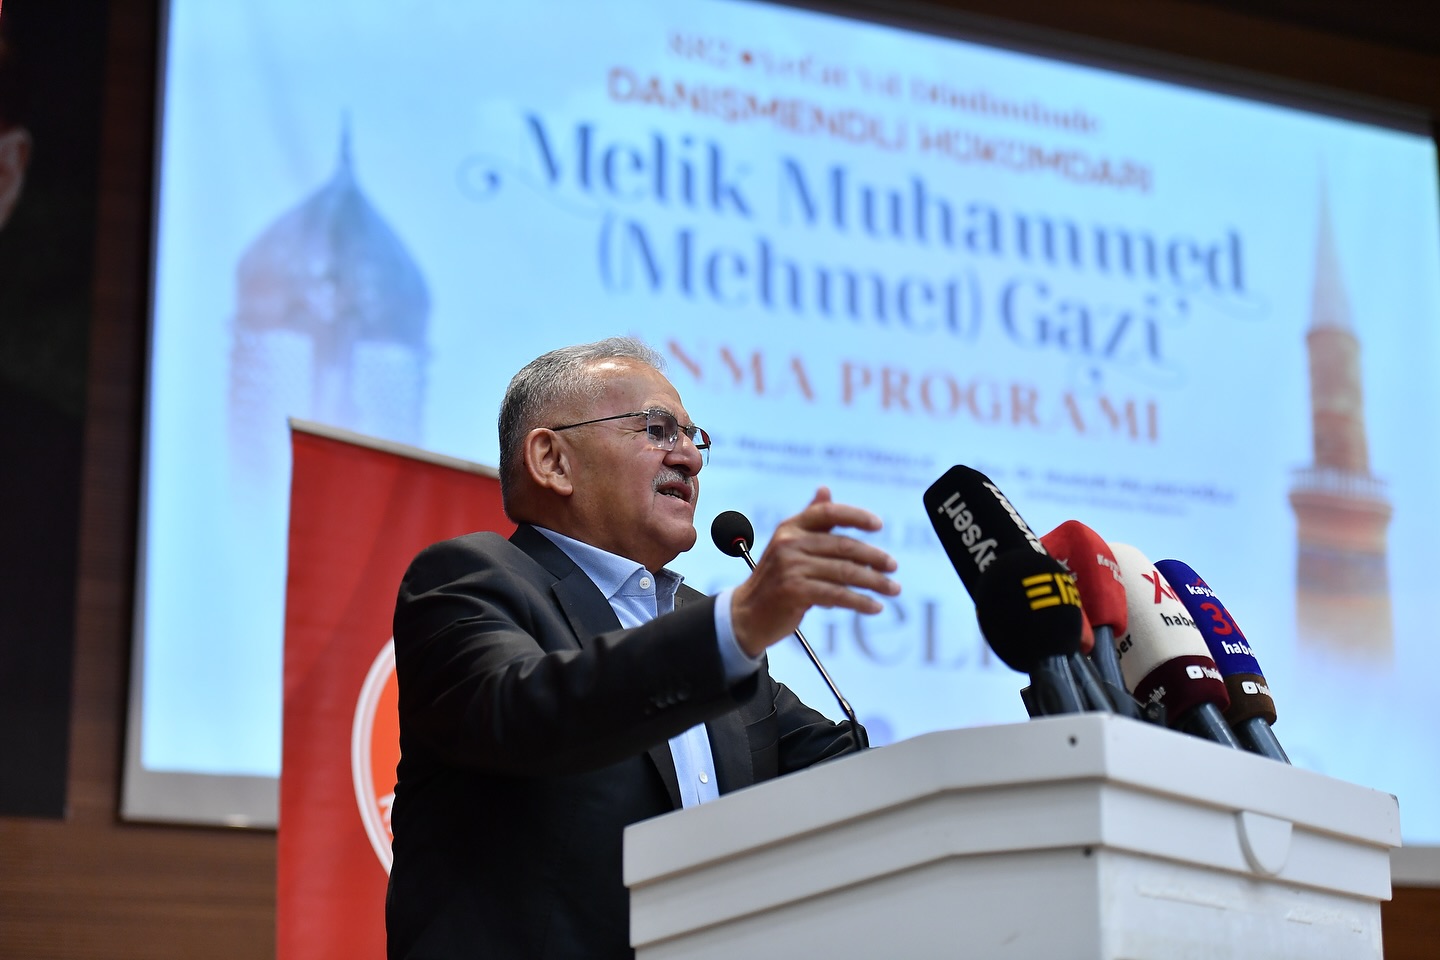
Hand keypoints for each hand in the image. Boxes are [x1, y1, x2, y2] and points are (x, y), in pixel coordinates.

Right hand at [730, 487, 900, 656]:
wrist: (747, 614)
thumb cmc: (776, 578)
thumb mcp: (789, 544)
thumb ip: (811, 519)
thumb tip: (825, 489)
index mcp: (791, 527)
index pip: (828, 513)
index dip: (856, 516)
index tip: (879, 525)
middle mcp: (790, 543)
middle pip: (843, 545)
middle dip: (874, 557)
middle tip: (893, 567)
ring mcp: (791, 567)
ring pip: (844, 572)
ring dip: (874, 582)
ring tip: (893, 589)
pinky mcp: (795, 591)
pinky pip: (837, 595)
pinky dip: (860, 602)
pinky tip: (875, 607)